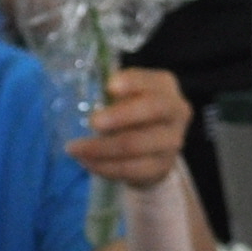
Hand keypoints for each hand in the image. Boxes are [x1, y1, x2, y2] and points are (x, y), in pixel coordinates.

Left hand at [63, 66, 191, 188]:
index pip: (149, 81)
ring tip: (75, 148)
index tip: (109, 87)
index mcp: (164, 85)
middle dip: (118, 116)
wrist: (153, 147)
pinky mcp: (162, 167)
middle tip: (91, 122)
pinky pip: (131, 169)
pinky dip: (105, 167)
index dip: (131, 83)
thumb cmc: (132, 111)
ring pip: (135, 145)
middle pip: (150, 111)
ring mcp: (172, 142)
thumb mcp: (125, 95)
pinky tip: (86, 162)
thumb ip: (111, 93)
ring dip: (101, 148)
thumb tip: (85, 100)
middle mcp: (176, 111)